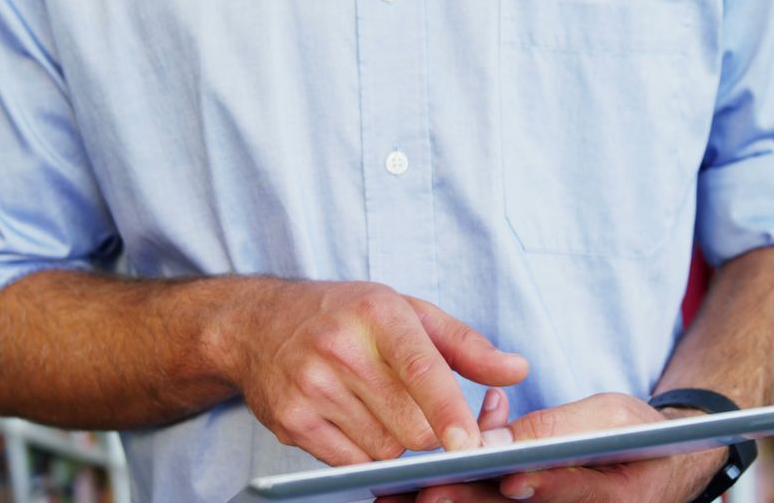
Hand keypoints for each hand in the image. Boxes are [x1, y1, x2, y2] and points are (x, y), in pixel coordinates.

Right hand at [211, 281, 528, 465]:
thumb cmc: (344, 315)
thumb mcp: (407, 311)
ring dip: (397, 441)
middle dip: (431, 431)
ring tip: (380, 407)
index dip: (448, 409)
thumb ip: (465, 345)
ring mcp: (311, 388)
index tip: (470, 442)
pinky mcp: (292, 421)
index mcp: (377, 313)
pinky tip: (357, 422)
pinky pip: (351, 462)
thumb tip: (516, 370)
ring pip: (385, 448)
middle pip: (410, 423)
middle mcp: (341, 349)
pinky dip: (366, 454)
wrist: (257, 324)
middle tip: (428, 415)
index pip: (420, 367)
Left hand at [379, 391, 726, 502]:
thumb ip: (558, 428)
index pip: (560, 492)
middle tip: (418, 491)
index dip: (524, 488)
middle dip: (463, 501)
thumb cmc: (636, 435)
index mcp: (608, 495)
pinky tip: (421, 481)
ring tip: (393, 491)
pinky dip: (465, 490)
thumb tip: (500, 444)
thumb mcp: (612, 417)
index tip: (488, 480)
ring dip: (451, 500)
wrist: (661, 465)